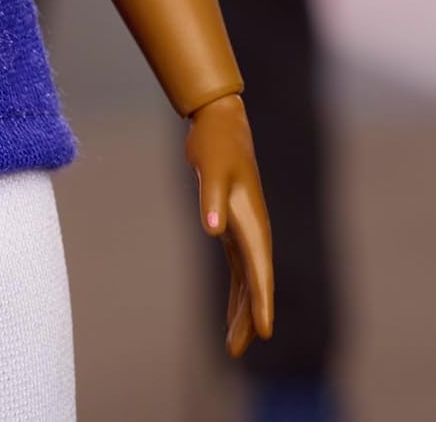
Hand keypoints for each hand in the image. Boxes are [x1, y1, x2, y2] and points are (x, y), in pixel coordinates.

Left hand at [184, 93, 273, 356]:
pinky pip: (238, 268)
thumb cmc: (216, 145)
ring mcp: (245, 230)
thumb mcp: (211, 170)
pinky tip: (232, 310)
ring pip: (247, 281)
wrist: (219, 122)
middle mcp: (254, 232)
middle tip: (235, 353)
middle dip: (248, 319)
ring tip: (233, 345)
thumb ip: (211, 200)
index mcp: (252, 223)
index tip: (264, 333)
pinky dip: (236, 291)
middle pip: (254, 285)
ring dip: (241, 311)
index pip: (259, 271)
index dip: (261, 303)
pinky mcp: (233, 225)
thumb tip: (213, 230)